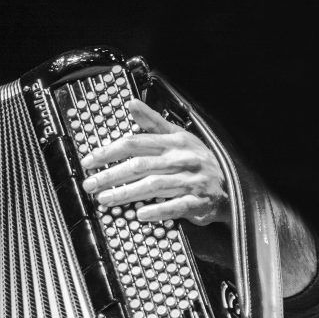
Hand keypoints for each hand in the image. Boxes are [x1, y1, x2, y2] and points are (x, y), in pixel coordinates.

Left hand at [79, 99, 229, 225]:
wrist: (230, 186)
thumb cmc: (196, 160)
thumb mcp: (177, 136)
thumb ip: (152, 122)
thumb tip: (131, 103)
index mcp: (173, 142)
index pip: (135, 143)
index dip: (109, 152)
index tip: (88, 161)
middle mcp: (181, 159)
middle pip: (140, 165)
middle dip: (111, 175)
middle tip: (89, 184)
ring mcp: (191, 180)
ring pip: (154, 185)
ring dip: (126, 193)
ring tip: (104, 199)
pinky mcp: (198, 201)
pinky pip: (176, 206)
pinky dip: (158, 210)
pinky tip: (140, 214)